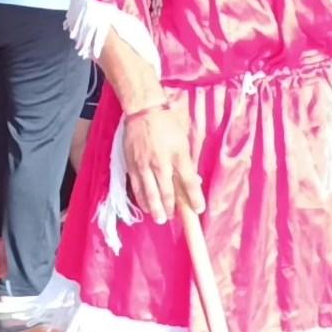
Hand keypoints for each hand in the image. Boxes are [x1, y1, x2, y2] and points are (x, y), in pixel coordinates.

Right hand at [122, 106, 203, 223]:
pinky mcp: (132, 165)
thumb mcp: (185, 139)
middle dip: (171, 208)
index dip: (195, 198)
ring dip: (156, 208)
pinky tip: (147, 207)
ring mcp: (145, 165)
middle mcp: (161, 162)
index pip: (189, 182)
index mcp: (179, 154)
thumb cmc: (168, 123)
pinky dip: (142, 199)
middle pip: (167, 192)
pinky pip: (137, 187)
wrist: (144, 111)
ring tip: (160, 219)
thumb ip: (189, 160)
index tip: (199, 209)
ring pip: (150, 193)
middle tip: (173, 219)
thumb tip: (195, 179)